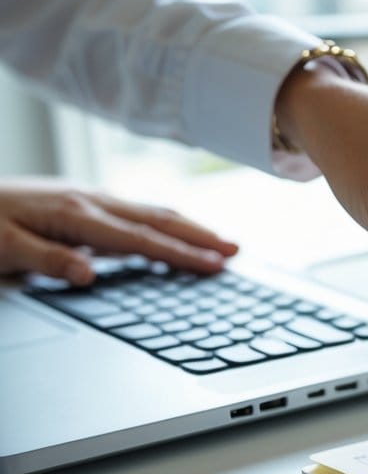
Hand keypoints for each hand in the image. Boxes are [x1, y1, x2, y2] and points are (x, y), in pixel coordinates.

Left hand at [0, 178, 238, 285]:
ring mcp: (87, 199)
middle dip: (200, 235)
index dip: (181, 254)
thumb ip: (46, 260)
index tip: (216, 265)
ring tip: (220, 242)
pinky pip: (135, 213)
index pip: (140, 239)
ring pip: (150, 212)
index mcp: (75, 214)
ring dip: (189, 227)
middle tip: (237, 251)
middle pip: (157, 218)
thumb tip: (89, 274)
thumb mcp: (1, 249)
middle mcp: (88, 201)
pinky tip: (174, 234)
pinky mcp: (82, 202)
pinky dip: (165, 224)